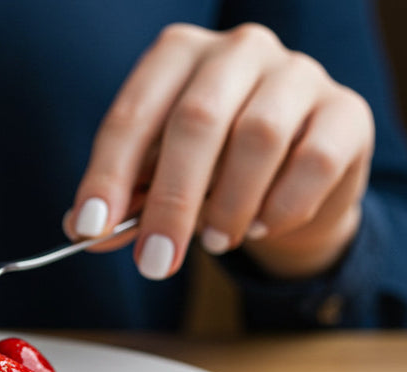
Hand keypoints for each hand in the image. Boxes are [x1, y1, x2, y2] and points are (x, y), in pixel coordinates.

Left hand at [65, 23, 373, 279]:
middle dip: (170, 201)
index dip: (108, 174)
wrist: (298, 173)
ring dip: (228, 205)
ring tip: (216, 241)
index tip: (91, 226)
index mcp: (177, 55)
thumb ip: (126, 200)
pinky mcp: (346, 110)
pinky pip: (313, 161)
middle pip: (196, 120)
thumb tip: (86, 231)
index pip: (133, 114)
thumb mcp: (160, 177)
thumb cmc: (214, 165)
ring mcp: (297, 73)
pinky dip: (281, 206)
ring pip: (258, 137)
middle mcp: (236, 50)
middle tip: (155, 260)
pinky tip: (261, 225)